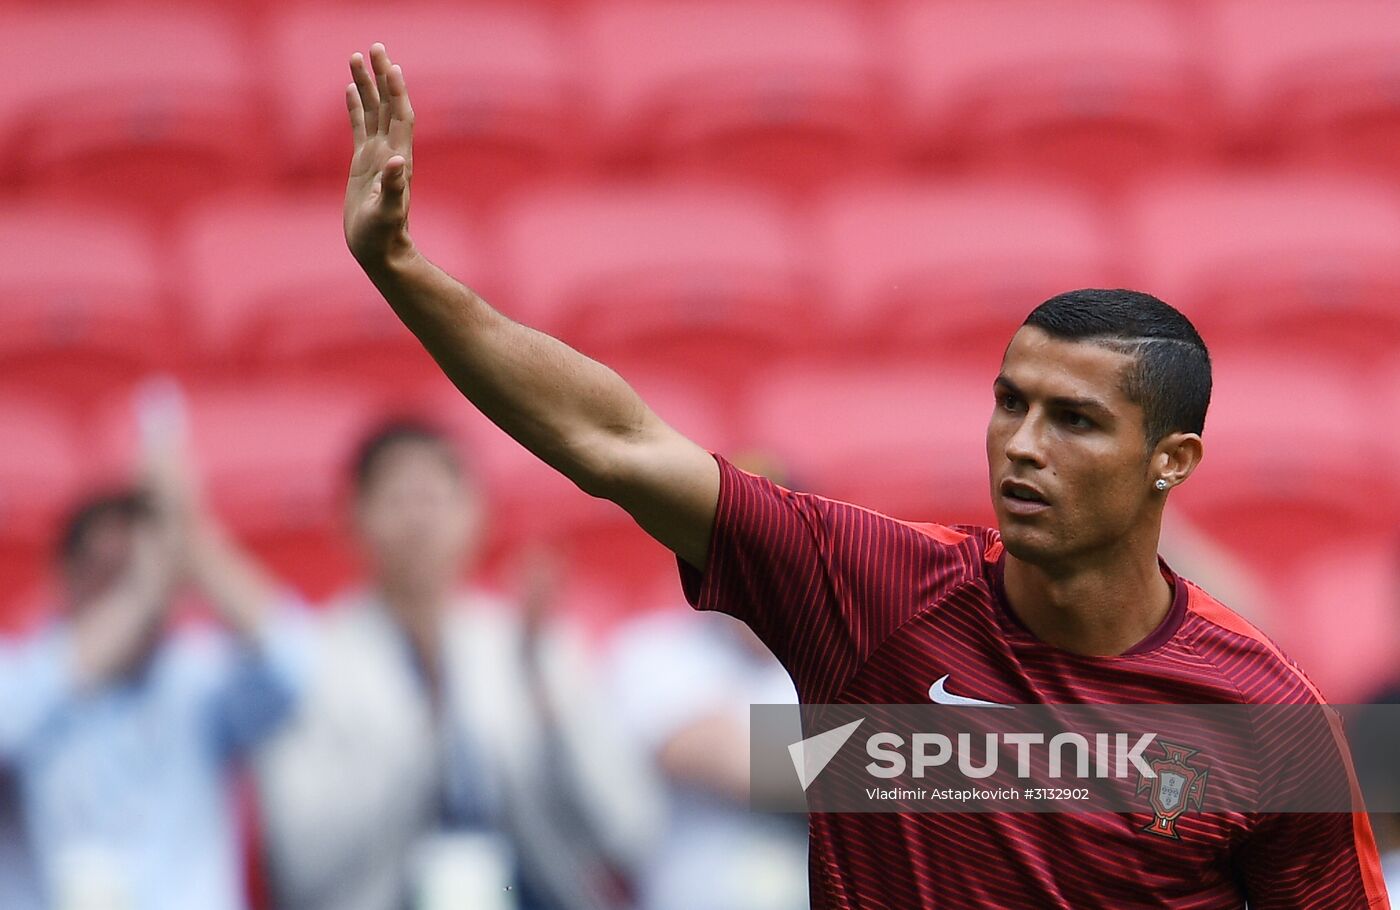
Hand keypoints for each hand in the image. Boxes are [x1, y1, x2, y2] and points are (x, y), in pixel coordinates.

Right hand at [344, 44, 415, 268]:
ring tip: (356, 56)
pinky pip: (360, 127)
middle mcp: (390, 152)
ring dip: (366, 85)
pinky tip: (350, 89)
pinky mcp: (362, 164)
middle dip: (381, 76)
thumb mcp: (386, 213)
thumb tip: (398, 162)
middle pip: (387, 105)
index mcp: (398, 159)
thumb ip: (393, 188)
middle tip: (374, 46)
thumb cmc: (383, 237)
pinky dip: (355, 106)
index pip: (400, 116)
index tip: (390, 64)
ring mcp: (377, 156)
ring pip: (372, 112)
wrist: (380, 251)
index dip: (396, 91)